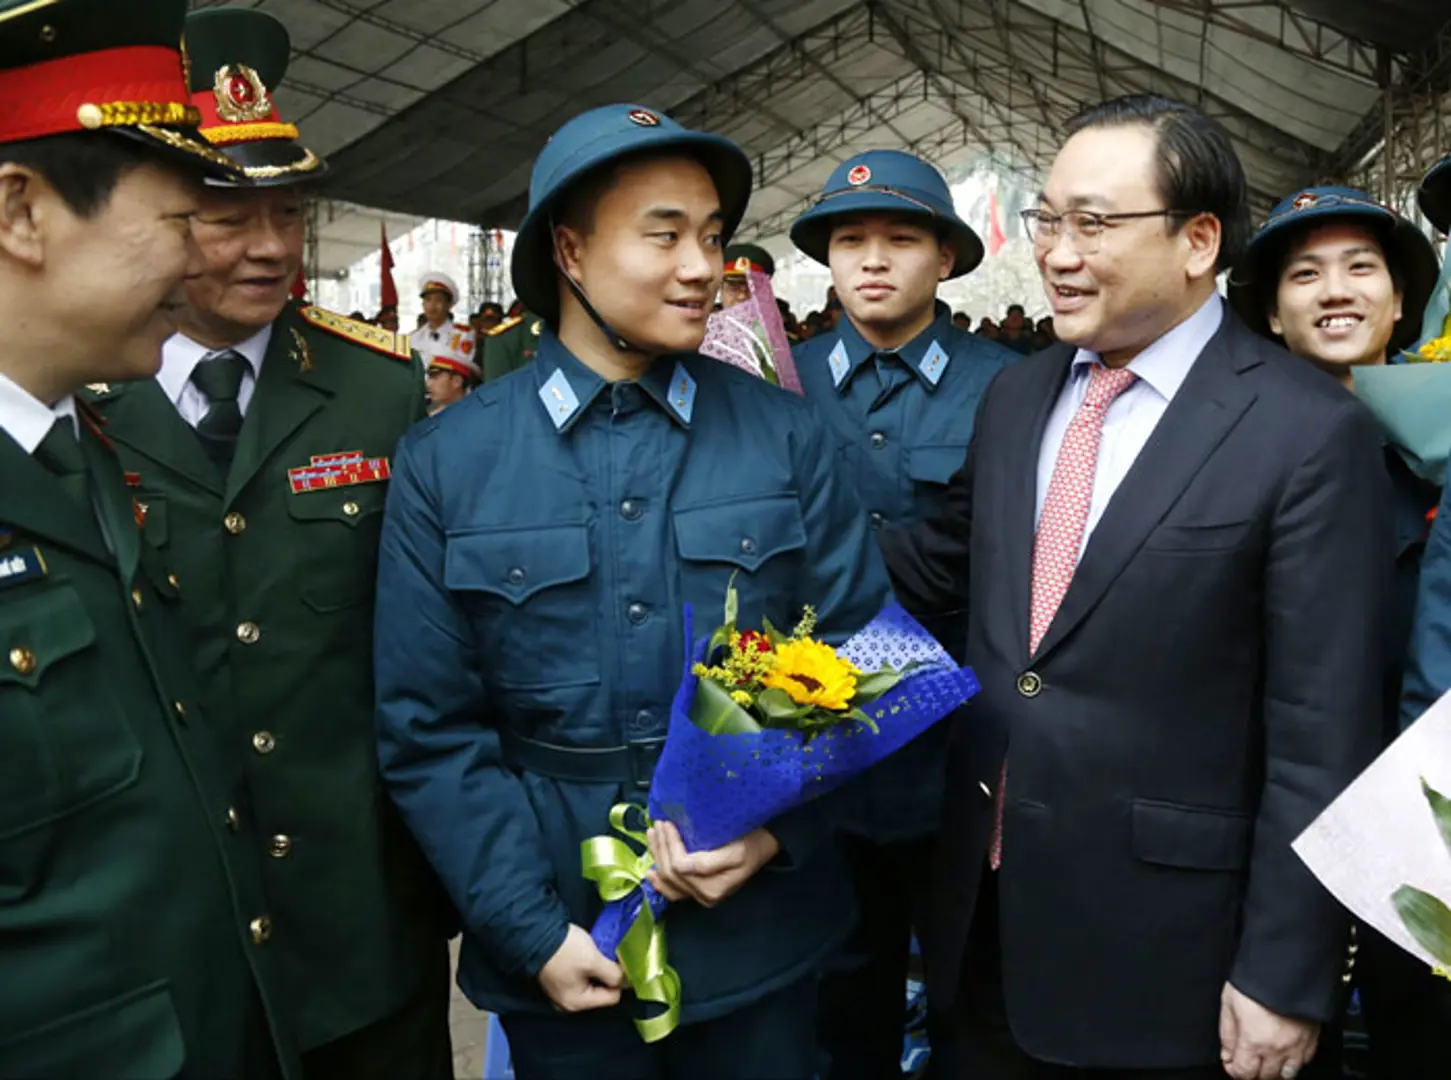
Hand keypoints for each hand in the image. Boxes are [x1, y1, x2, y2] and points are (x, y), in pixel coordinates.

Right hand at [537, 924, 624, 1012]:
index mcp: (577, 1003)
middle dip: (608, 973)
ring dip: (599, 967)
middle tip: (611, 955)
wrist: (536, 933)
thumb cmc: (565, 950)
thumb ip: (613, 974)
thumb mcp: (593, 961)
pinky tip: (589, 951)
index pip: (612, 997)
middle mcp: (569, 1002)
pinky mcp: (559, 977)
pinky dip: (588, 964)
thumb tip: (626, 980)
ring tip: (599, 951)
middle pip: (602, 990)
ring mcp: (563, 990)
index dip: (620, 980)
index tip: (622, 962)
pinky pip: (582, 975)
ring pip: (592, 981)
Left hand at [645, 820, 779, 908]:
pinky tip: (650, 872)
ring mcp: (700, 896)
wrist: (765, 848)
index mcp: (713, 888)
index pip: (680, 867)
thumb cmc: (752, 845)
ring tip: (652, 836)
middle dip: (661, 848)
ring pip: (669, 881)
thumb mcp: (736, 851)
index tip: (666, 822)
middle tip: (657, 825)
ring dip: (657, 858)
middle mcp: (704, 896)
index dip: (670, 845)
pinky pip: (674, 891)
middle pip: (671, 874)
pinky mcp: (699, 890)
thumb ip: (708, 862)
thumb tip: (681, 865)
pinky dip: (660, 882)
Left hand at [1219, 982, 1319, 1079]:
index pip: (1243, 1073)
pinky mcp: (1312, 1039)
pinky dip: (1294, 1062)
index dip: (1234, 1070)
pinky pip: (1304, 1062)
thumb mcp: (1229, 1003)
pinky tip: (1286, 1052)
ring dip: (1274, 1071)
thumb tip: (1226, 1054)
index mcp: (1254, 1041)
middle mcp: (1277, 1049)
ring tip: (1266, 1059)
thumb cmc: (1256, 979)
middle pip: (1265, 1077)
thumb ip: (1227, 1033)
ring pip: (1287, 1074)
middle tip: (1247, 1059)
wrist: (1287, 967)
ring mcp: (1297, 1046)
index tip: (1231, 1063)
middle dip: (1253, 1071)